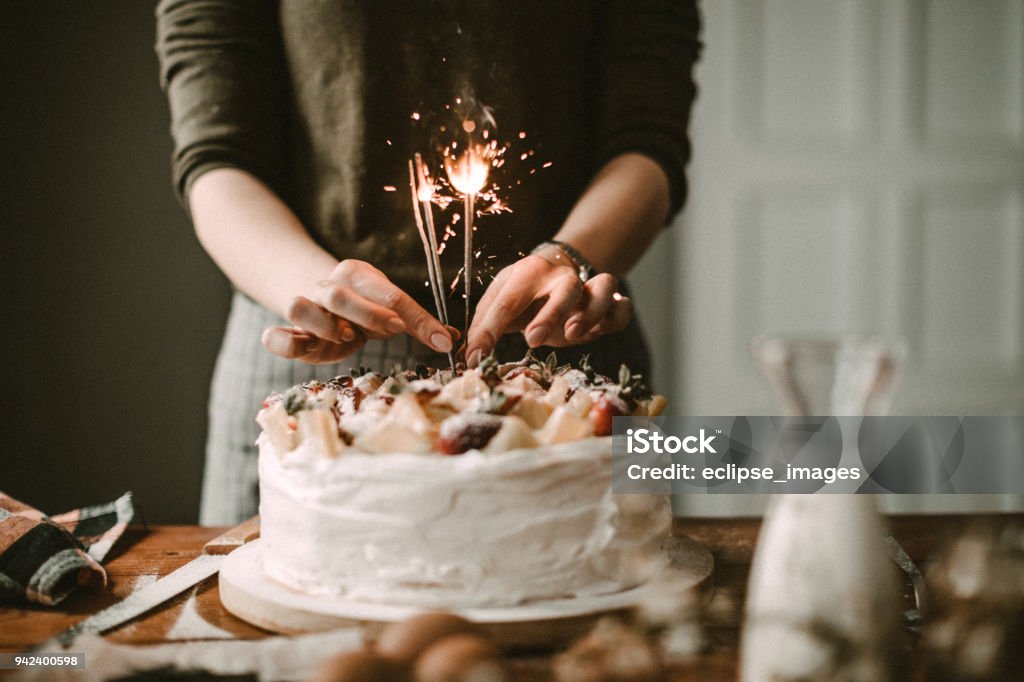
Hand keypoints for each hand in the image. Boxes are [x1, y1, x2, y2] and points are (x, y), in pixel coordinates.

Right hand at [262, 259, 454, 363]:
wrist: (320, 302)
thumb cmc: (364, 309)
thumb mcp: (391, 312)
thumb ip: (417, 323)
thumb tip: (453, 339)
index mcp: (357, 275)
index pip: (389, 293)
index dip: (416, 317)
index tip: (440, 339)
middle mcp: (327, 287)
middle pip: (338, 294)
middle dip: (368, 313)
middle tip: (393, 330)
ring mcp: (304, 308)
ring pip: (298, 307)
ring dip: (323, 324)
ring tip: (345, 337)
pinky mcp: (288, 334)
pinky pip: (274, 336)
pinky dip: (283, 343)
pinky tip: (303, 349)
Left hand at [465, 255, 631, 365]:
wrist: (555, 273)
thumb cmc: (523, 295)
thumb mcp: (498, 302)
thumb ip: (483, 327)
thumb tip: (470, 357)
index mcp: (528, 273)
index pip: (507, 301)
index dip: (489, 331)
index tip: (475, 357)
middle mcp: (561, 277)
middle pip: (565, 287)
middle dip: (551, 314)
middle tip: (532, 340)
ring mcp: (588, 288)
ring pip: (604, 286)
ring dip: (592, 312)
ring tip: (574, 334)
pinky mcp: (608, 304)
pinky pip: (623, 306)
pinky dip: (618, 317)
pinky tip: (603, 331)